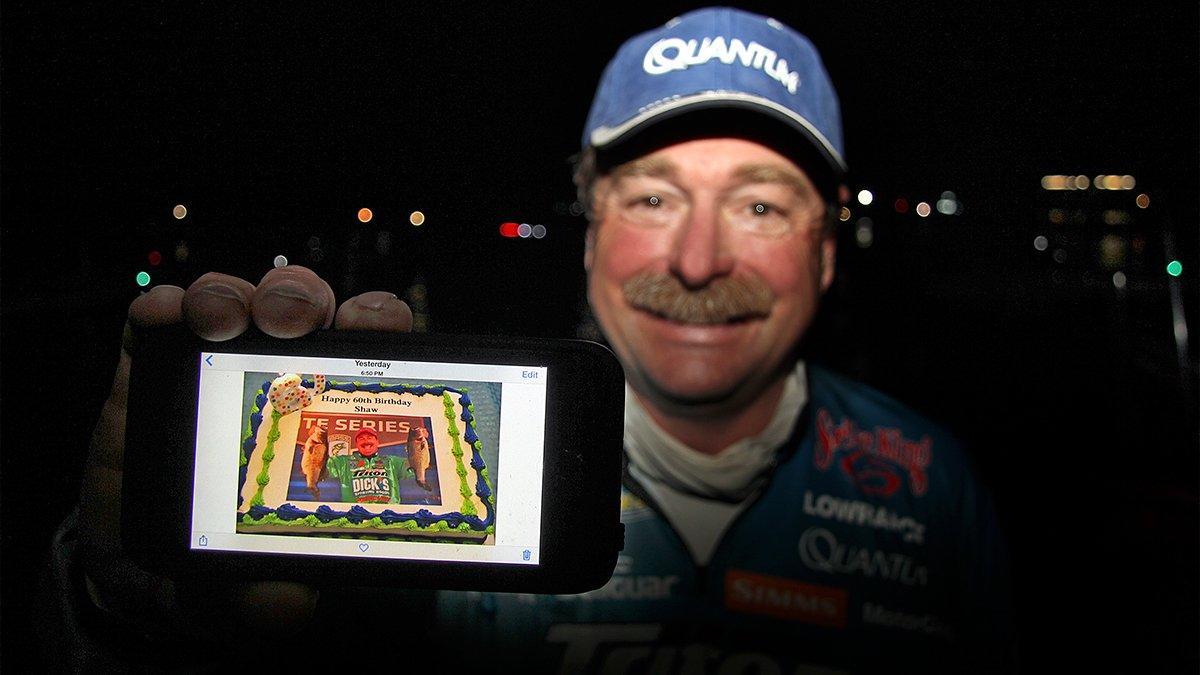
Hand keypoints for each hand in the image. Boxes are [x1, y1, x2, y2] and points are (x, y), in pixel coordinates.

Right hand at [79, 266, 411, 642]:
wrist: (129, 565)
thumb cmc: (213, 563)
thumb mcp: (244, 594)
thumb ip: (266, 598)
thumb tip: (289, 604)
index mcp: (324, 415)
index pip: (366, 353)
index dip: (379, 329)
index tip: (378, 329)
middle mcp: (277, 377)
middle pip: (309, 311)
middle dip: (308, 300)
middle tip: (298, 322)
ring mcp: (213, 363)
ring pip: (242, 299)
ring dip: (241, 295)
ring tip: (229, 320)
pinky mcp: (153, 362)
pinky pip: (161, 316)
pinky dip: (167, 306)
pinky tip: (170, 316)